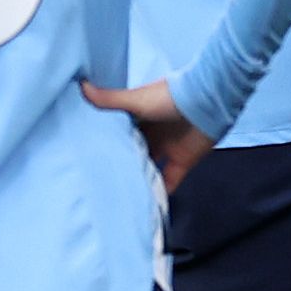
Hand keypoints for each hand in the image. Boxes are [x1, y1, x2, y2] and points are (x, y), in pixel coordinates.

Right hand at [85, 78, 211, 190]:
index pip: (118, 132)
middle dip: (120, 164)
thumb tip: (81, 87)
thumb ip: (109, 99)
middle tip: (99, 180)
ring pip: (148, 168)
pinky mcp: (182, 162)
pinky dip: (160, 193)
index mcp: (139, 117)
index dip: (105, 143)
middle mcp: (152, 134)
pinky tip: (145, 204)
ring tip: (116, 195)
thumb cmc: (172, 96)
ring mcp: (167, 149)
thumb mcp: (136, 99)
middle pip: (132, 152)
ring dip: (137, 179)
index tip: (87, 156)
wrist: (210, 101)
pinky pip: (169, 182)